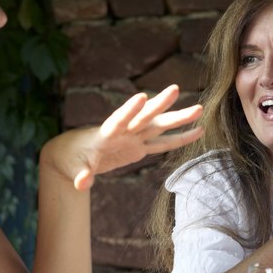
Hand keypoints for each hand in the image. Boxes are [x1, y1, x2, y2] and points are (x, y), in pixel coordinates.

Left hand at [42, 85, 202, 189]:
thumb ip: (81, 175)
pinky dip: (179, 138)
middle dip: (159, 105)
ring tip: (199, 109)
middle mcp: (124, 131)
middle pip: (143, 117)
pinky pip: (163, 143)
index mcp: (106, 134)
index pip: (118, 120)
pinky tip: (197, 131)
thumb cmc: (73, 158)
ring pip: (158, 126)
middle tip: (175, 90)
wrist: (76, 153)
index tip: (141, 97)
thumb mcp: (74, 168)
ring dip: (177, 118)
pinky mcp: (140, 147)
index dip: (129, 110)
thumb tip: (82, 183)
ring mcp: (134, 137)